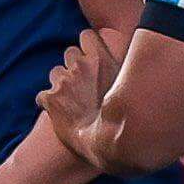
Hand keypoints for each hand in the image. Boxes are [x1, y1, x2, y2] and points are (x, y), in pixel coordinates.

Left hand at [38, 27, 125, 163]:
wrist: (107, 147)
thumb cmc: (126, 119)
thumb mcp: (134, 87)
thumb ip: (130, 69)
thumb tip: (141, 58)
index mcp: (102, 59)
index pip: (86, 36)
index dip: (87, 47)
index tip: (92, 59)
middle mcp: (81, 66)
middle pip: (69, 53)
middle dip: (73, 66)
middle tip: (83, 84)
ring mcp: (64, 82)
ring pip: (55, 72)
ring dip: (60, 84)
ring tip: (72, 101)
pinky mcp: (50, 99)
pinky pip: (42, 97)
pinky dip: (47, 104)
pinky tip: (58, 115)